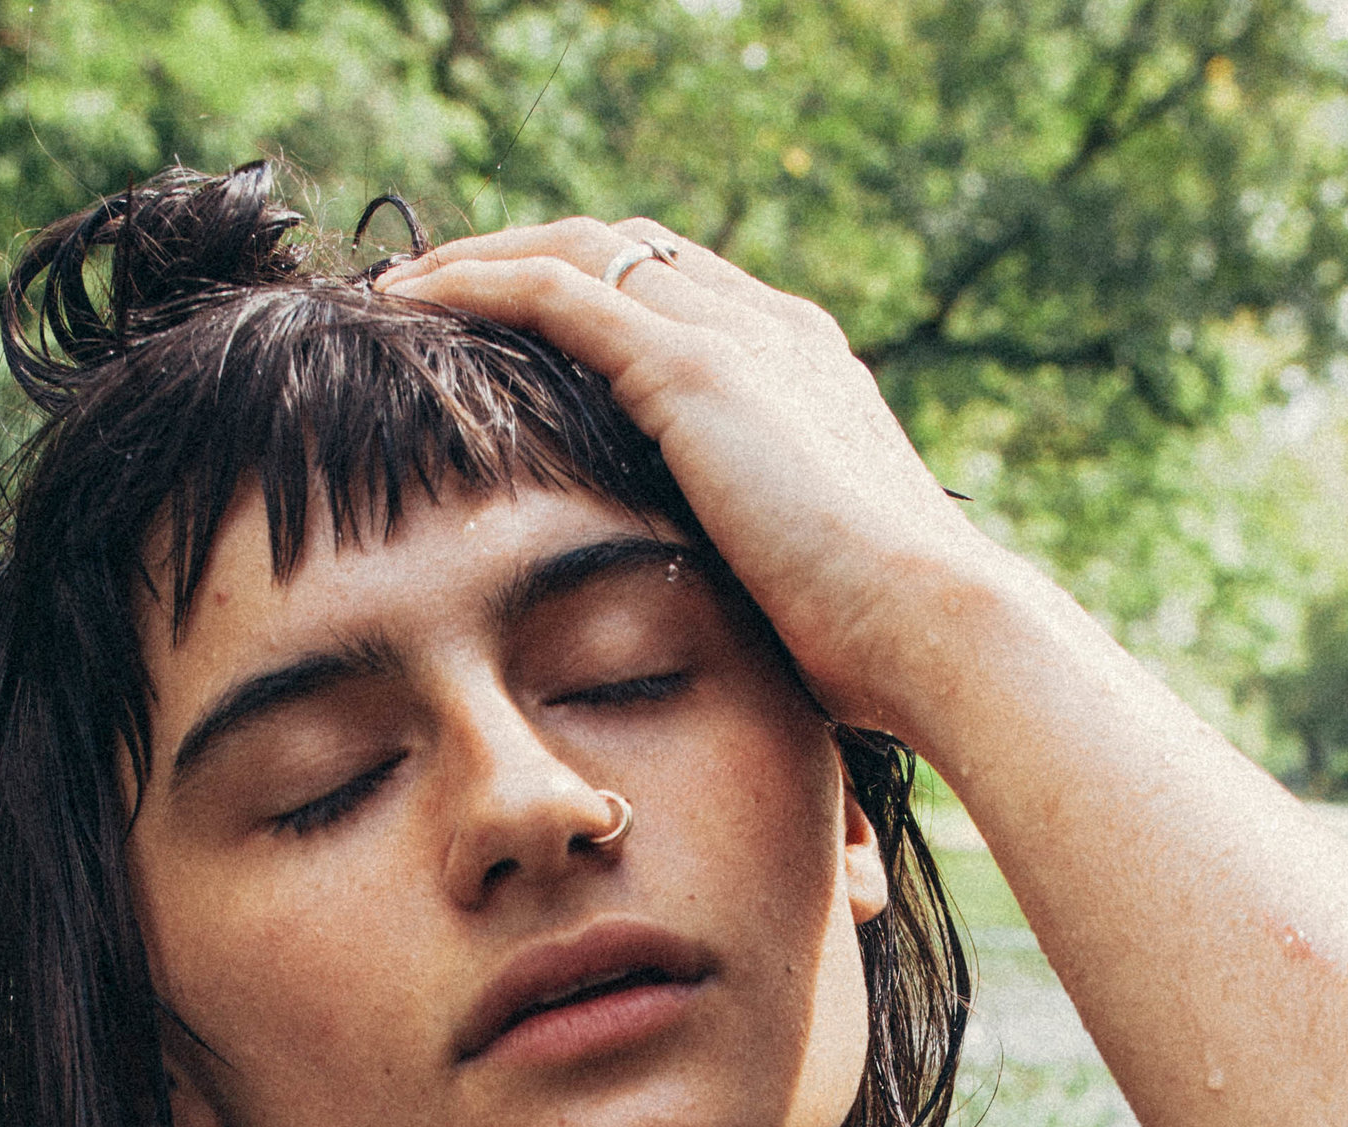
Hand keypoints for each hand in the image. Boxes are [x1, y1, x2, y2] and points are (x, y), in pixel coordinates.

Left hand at [376, 219, 999, 739]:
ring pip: (583, 251)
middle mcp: (774, 332)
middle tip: (448, 290)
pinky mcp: (693, 368)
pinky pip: (557, 291)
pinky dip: (480, 282)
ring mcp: (735, 340)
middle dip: (535, 258)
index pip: (689, 300)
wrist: (936, 631)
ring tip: (411, 286)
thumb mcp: (815, 595)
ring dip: (489, 257)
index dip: (601, 303)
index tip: (529, 334)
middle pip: (631, 253)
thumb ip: (769, 577)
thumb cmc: (890, 654)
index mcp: (810, 376)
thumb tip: (746, 645)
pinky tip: (415, 299)